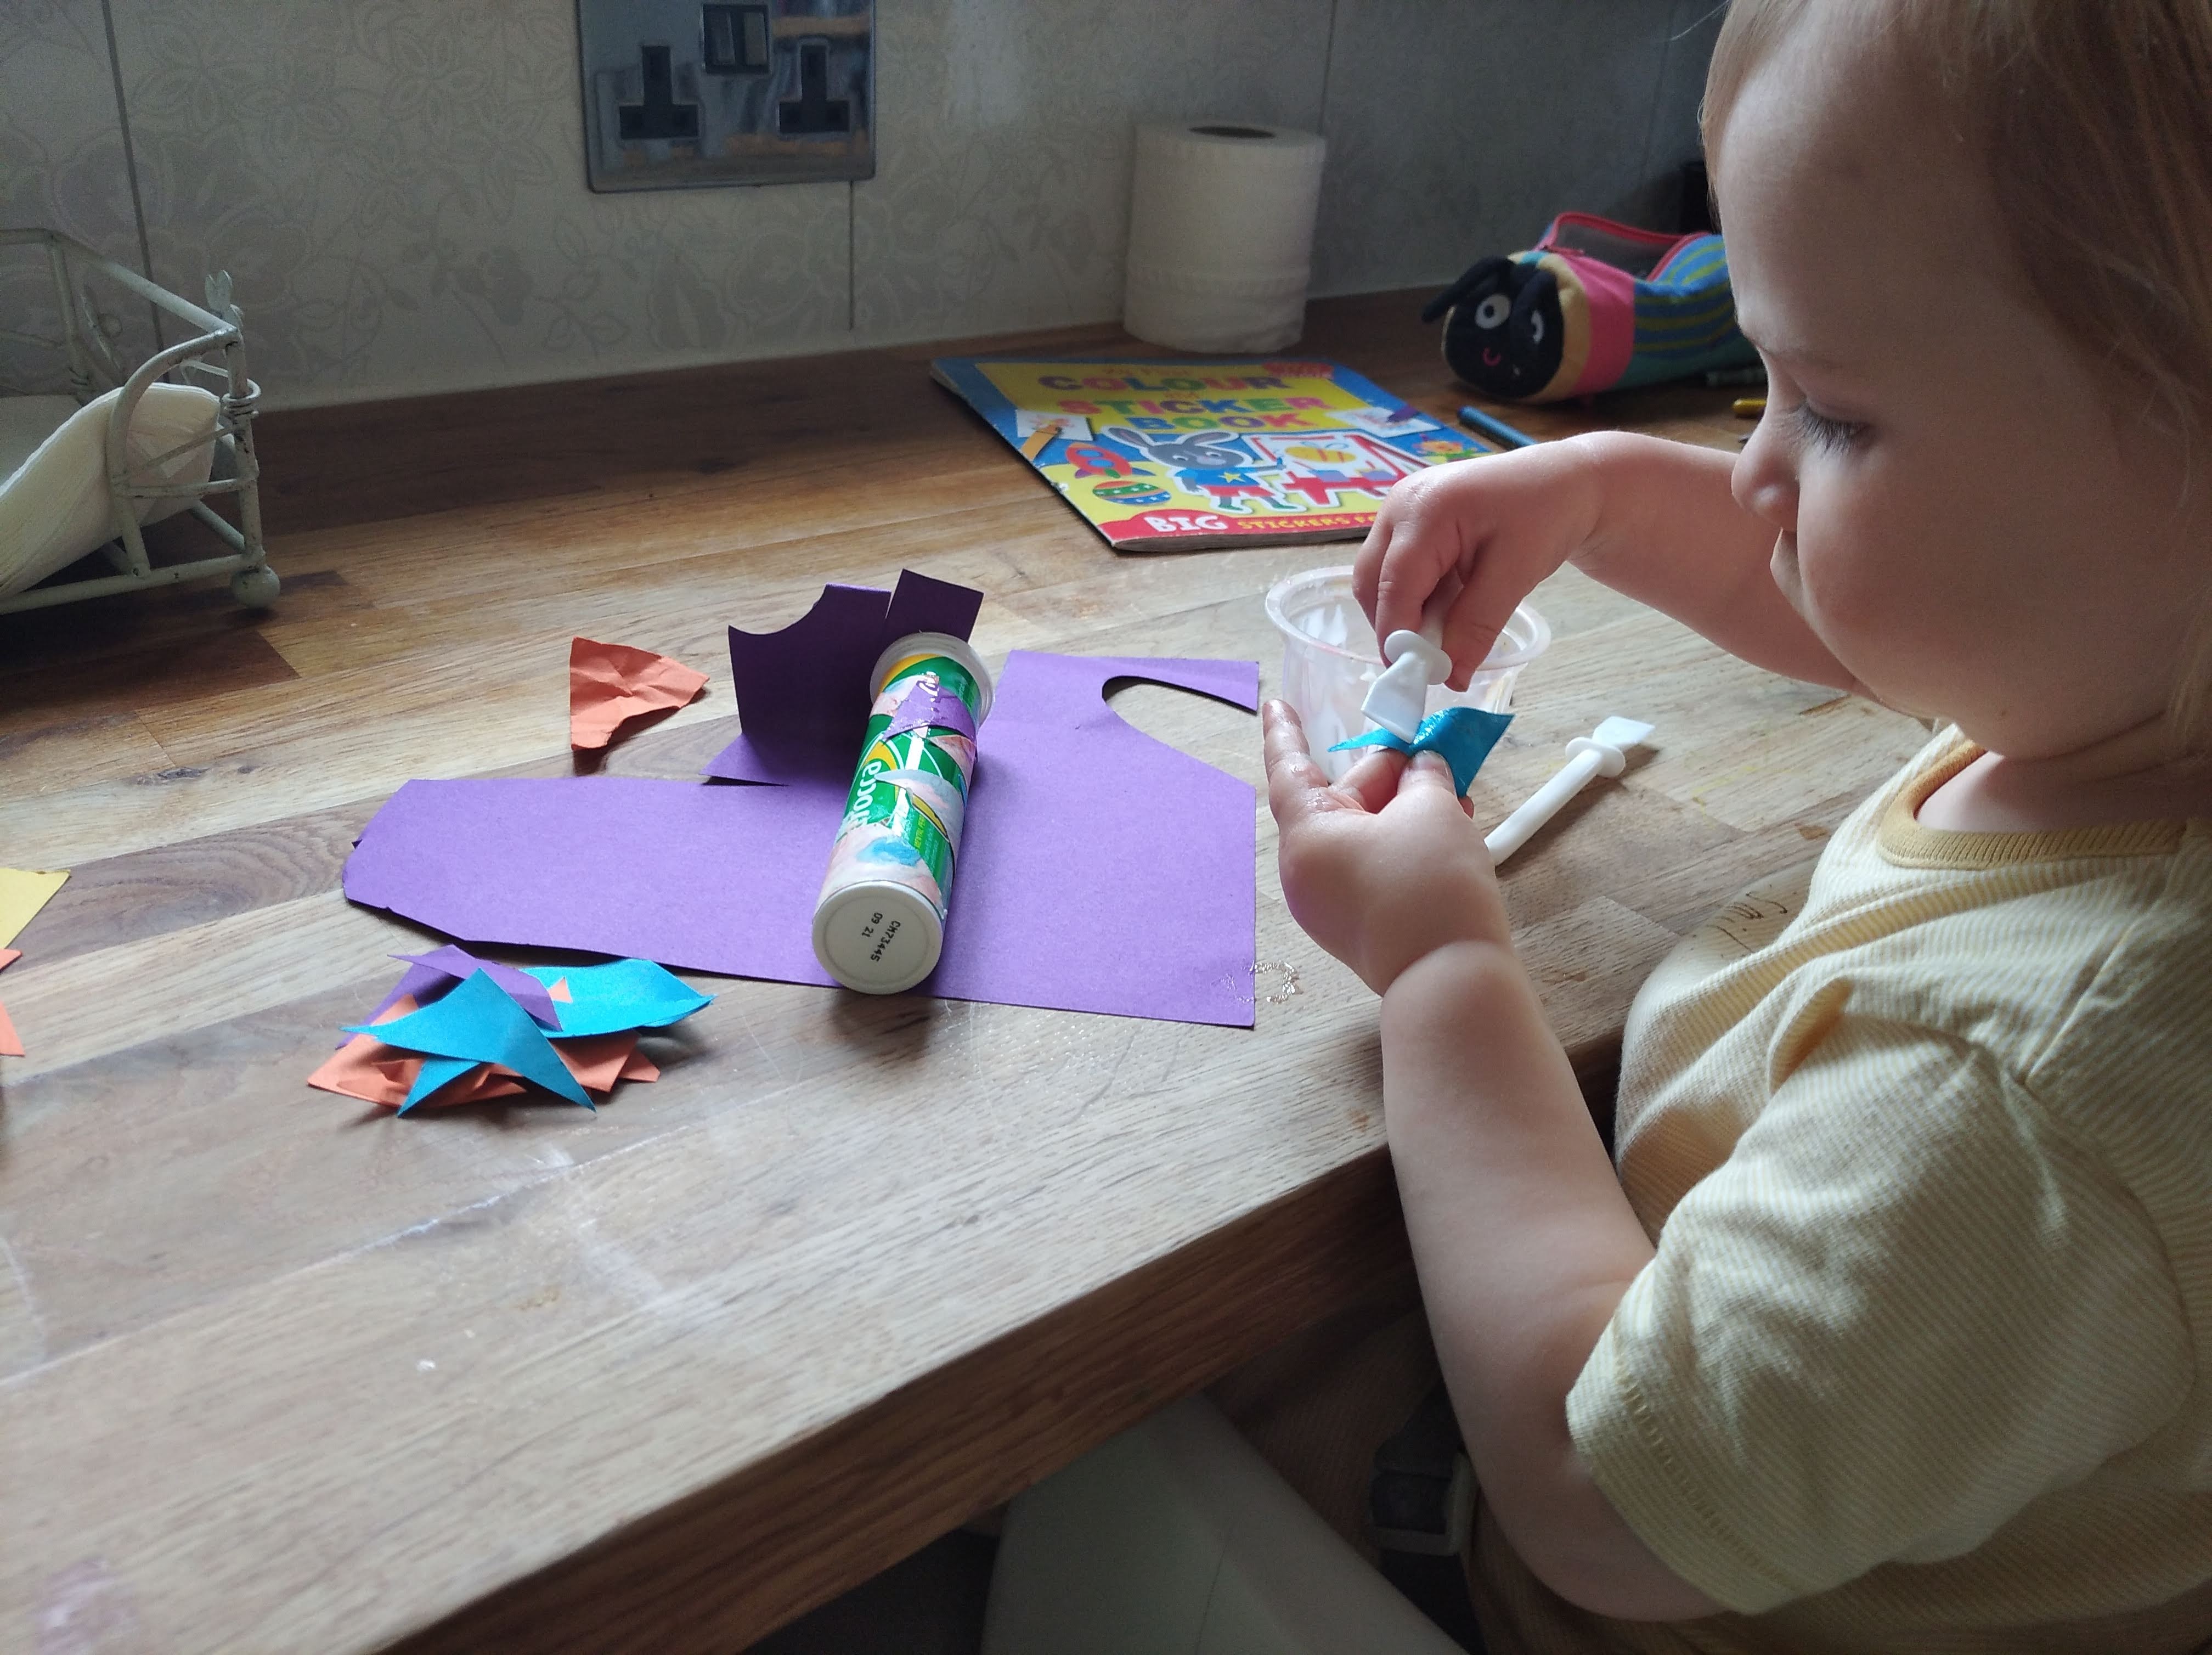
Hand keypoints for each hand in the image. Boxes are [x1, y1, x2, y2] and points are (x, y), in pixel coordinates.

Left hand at [1264, 700, 1510, 995]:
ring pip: (1361, 835)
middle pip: (1338, 801)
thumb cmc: (1431, 887)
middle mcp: (1305, 871)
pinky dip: (1400, 844)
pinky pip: (1369, 867)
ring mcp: (1327, 903)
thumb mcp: (1433, 810)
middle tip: (1429, 753)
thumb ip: (1423, 776)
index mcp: (1306, 836)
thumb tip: (1420, 769)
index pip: (1289, 768)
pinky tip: (1446, 831)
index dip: (1286, 731)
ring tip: (1451, 795)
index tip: (1275, 703)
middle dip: (1386, 776)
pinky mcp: (1354, 925)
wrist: (1449, 979)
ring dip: (1403, 811)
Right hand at [1354, 437, 1603, 689]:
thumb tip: (1450, 678)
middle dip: (1394, 626)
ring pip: (1379, 578)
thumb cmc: (1545, 516)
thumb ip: (1478, 624)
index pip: (1395, 583)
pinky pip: (1397, 569)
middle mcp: (1400, 505)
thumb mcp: (1516, 573)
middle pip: (1371, 581)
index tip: (1416, 678)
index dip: (1399, 634)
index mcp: (1426, 509)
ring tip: (1447, 633)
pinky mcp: (1409, 522)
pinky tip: (1449, 606)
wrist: (1563, 482)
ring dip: (1406, 613)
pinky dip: (1417, 598)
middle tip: (1428, 662)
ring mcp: (1400, 511)